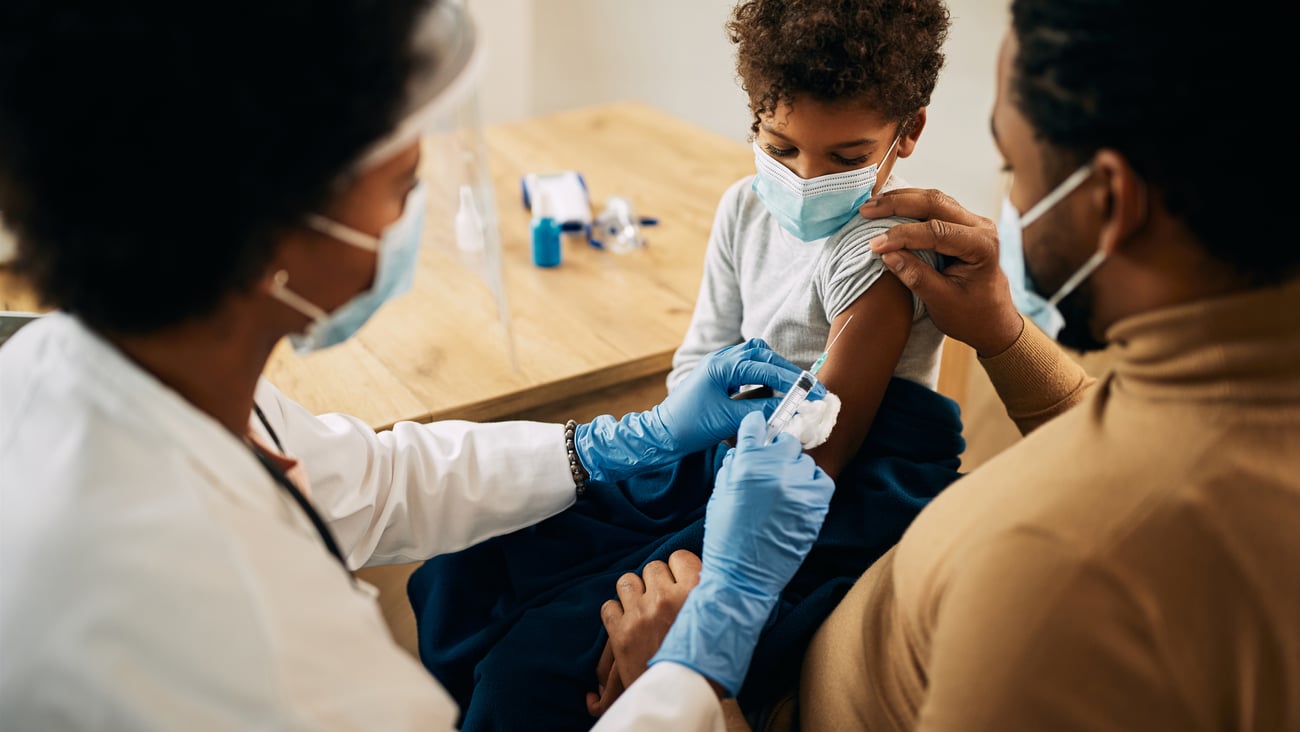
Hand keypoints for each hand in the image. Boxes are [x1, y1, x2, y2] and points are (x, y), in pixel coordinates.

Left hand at [575, 338, 824, 482]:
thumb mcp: (729, 420)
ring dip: (775, 371)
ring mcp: (719, 366)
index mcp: (722, 366)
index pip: (766, 367)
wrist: (660, 434)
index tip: (814, 391)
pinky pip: (747, 368)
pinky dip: (763, 377)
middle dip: (788, 372)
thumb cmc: (690, 427)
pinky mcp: (719, 376)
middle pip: (764, 355)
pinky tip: (770, 393)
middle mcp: (721, 359)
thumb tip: (792, 408)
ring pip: (756, 358)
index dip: (793, 380)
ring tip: (792, 391)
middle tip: (810, 390)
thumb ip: (762, 410)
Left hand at [586, 550, 702, 716]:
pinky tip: (627, 623)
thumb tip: (707, 576)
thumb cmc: (711, 664)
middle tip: (663, 600)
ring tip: (642, 608)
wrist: (686, 698)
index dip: (679, 567)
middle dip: (657, 581)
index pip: (679, 556)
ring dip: (634, 592)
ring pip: (627, 581)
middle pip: (653, 567)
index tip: (680, 579)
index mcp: (695, 592)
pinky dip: (615, 613)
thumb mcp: (724, 625)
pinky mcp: (620, 633)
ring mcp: (640, 614)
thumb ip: (711, 597)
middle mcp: (665, 598)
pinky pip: (608, 606)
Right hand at [649, 411, 833, 695]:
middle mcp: (774, 471)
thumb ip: (732, 468)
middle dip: (778, 449)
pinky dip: (813, 483)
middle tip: (772, 464)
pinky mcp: (816, 506)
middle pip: (786, 441)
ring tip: (785, 486)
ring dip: (795, 468)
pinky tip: (801, 493)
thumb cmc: (725, 539)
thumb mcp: (718, 497)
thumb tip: (742, 450)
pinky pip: (822, 479)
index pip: (755, 427)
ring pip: (805, 461)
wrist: (744, 577)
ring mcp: (798, 488)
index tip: (758, 429)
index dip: (756, 427)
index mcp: (746, 465)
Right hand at [859, 189, 1024, 356]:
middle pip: (935, 203)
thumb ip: (916, 277)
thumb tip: (887, 255)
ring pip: (933, 199)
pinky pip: (934, 206)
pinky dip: (908, 205)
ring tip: (871, 206)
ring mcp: (973, 222)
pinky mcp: (961, 224)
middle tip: (865, 210)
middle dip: (897, 204)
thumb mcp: (942, 302)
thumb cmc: (971, 317)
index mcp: (982, 246)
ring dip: (900, 200)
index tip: (874, 245)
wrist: (992, 322)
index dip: (902, 235)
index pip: (937, 231)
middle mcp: (981, 227)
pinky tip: (887, 207)